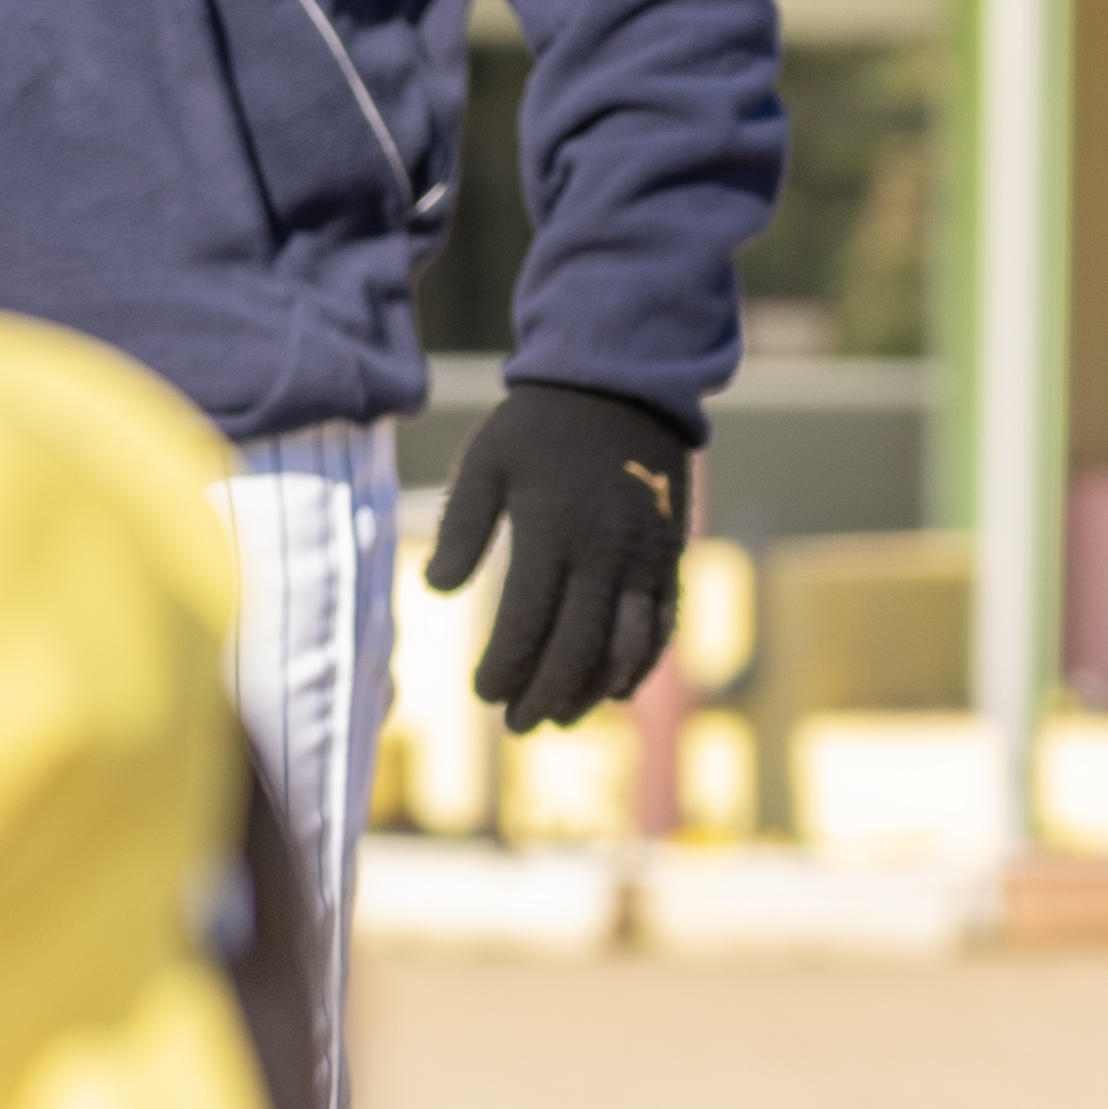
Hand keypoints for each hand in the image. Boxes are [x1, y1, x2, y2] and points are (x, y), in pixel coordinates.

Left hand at [429, 382, 695, 733]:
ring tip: (561, 719)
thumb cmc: (540, 424)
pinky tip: (617, 690)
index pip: (526, 625)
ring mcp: (644, 560)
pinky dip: (641, 665)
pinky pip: (661, 625)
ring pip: (623, 648)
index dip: (504, 669)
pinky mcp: (670, 557)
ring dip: (592, 692)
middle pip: (576, 650)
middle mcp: (604, 555)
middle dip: (544, 695)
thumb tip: (437, 591)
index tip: (482, 694)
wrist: (624, 382)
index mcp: (552, 534)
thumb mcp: (486, 463)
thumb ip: (460, 527)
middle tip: (516, 726)